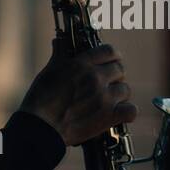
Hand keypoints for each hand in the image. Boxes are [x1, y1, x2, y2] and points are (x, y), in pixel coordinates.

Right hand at [20, 40, 137, 145]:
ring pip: (125, 89)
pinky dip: (126, 112)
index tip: (110, 62)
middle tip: (106, 84)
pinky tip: (118, 113)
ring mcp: (104, 97)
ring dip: (118, 95)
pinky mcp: (108, 117)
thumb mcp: (48, 72)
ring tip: (108, 100)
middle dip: (114, 76)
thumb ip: (59, 56)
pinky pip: (131, 110)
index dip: (112, 56)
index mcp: (81, 64)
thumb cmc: (39, 100)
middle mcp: (95, 78)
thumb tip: (60, 41)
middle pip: (120, 69)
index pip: (109, 51)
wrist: (39, 128)